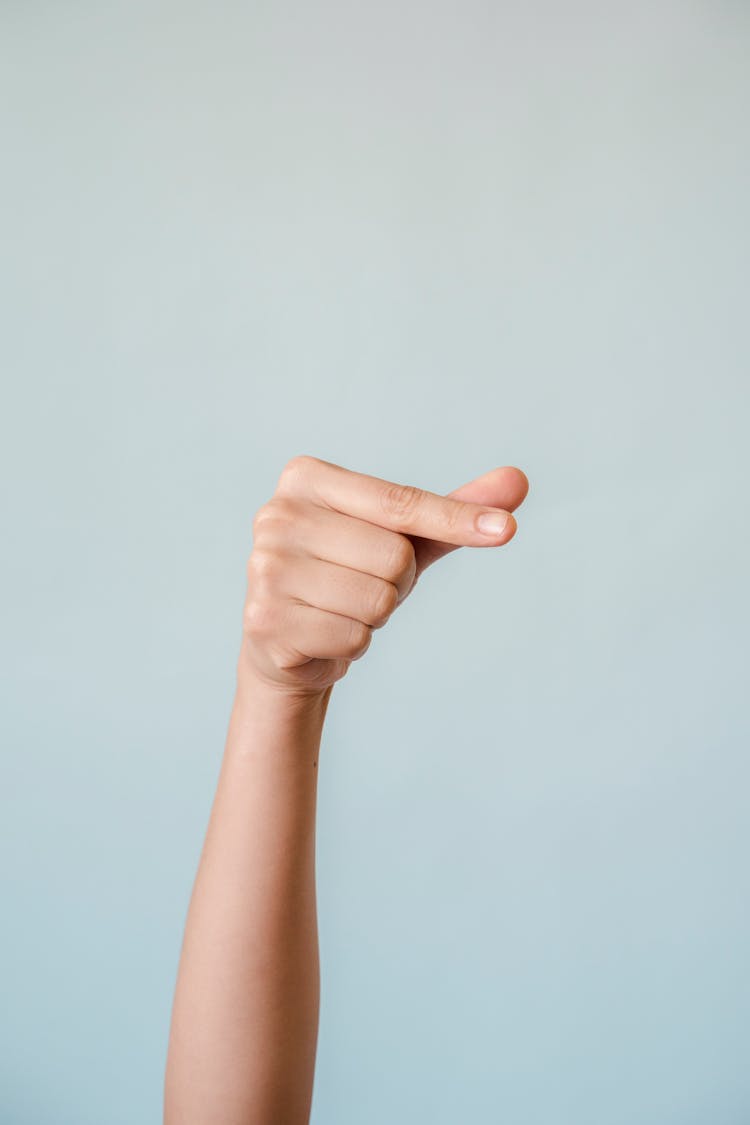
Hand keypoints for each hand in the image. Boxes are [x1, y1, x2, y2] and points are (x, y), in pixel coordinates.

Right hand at [238, 455, 529, 696]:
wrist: (287, 639)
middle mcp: (278, 515)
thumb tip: (518, 480)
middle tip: (360, 585)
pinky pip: (353, 637)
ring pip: (377, 600)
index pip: (399, 502)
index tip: (507, 530)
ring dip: (374, 616)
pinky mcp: (264, 619)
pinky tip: (323, 633)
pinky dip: (352, 645)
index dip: (456, 519)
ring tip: (341, 609)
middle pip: (393, 556)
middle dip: (395, 583)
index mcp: (305, 478)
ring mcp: (265, 567)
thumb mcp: (403, 537)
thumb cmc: (349, 573)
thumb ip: (454, 509)